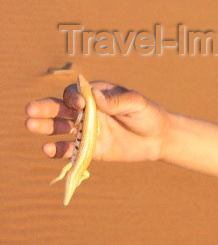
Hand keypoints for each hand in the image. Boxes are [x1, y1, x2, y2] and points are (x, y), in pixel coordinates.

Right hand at [25, 80, 171, 162]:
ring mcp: (87, 131)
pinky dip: (59, 150)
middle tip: (30, 111)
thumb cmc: (148, 114)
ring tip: (30, 125)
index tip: (79, 104)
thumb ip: (116, 101)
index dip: (73, 98)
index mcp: (95, 96)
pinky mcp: (92, 149)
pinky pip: (71, 150)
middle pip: (60, 109)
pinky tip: (48, 150)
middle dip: (45, 109)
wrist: (160, 138)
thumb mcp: (136, 103)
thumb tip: (95, 97)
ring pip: (61, 128)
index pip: (75, 94)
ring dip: (45, 127)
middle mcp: (87, 112)